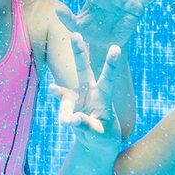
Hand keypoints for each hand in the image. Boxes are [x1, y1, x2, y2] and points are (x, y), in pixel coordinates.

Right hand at [49, 35, 122, 150]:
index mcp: (104, 96)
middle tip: (75, 34)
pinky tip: (65, 119)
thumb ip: (88, 126)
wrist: (95, 140)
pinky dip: (61, 113)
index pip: (108, 78)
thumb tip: (74, 119)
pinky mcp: (67, 105)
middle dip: (78, 51)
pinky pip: (60, 105)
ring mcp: (77, 97)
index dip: (111, 64)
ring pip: (66, 91)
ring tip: (67, 122)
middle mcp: (90, 91)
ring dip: (59, 94)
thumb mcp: (100, 134)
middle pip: (83, 69)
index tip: (116, 47)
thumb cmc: (103, 135)